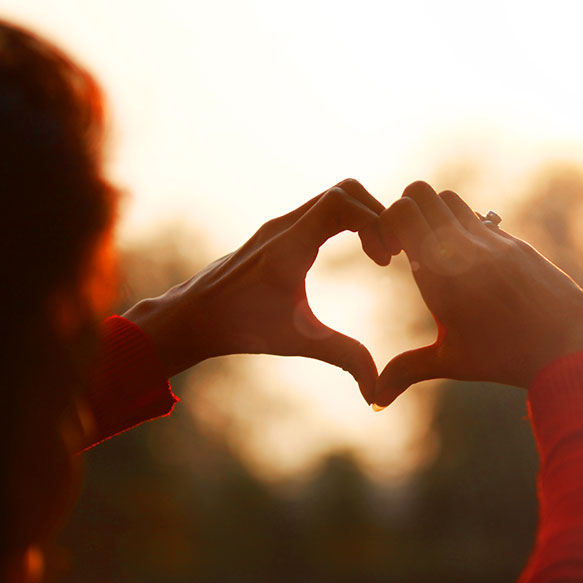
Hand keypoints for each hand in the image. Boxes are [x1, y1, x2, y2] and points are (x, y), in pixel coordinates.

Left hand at [124, 179, 390, 403]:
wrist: (194, 316)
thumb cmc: (241, 327)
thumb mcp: (297, 341)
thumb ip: (342, 357)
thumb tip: (374, 391)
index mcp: (289, 247)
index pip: (342, 202)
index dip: (375, 222)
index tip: (385, 260)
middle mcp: (284, 227)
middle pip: (345, 191)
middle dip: (377, 217)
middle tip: (388, 256)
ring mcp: (280, 226)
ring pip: (333, 198)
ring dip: (363, 218)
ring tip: (377, 256)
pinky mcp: (279, 232)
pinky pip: (322, 210)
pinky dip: (347, 222)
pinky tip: (354, 253)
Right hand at [375, 181, 582, 407]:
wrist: (568, 349)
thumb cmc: (504, 358)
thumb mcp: (450, 362)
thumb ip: (406, 370)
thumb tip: (376, 399)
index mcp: (439, 272)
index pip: (401, 212)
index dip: (385, 223)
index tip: (390, 252)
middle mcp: (463, 246)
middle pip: (421, 192)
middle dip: (406, 209)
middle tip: (407, 241)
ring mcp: (492, 239)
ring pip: (451, 199)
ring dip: (435, 214)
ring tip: (438, 248)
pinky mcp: (515, 242)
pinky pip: (480, 219)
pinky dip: (464, 229)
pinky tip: (471, 263)